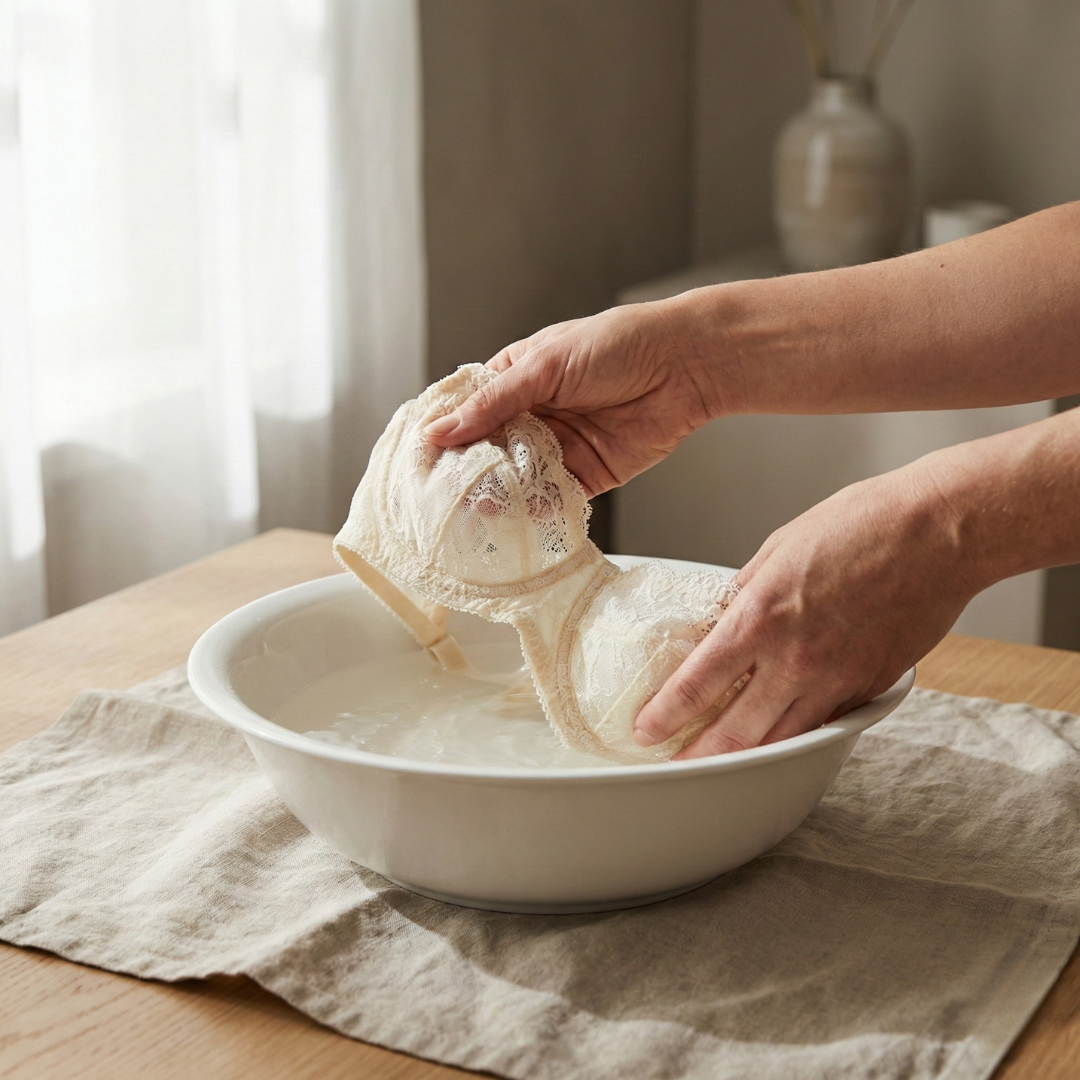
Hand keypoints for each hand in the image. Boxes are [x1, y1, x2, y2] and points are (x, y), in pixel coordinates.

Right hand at [424, 303, 728, 495]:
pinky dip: (537, 512)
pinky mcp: (587, 476)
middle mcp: (533, 416)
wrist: (684, 365)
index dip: (444, 435)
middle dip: (468, 474)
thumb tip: (440, 430)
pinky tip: (519, 521)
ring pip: (517, 480)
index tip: (419, 462)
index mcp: (516, 380)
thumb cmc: (617, 345)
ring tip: (475, 513)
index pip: (467, 412)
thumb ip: (493, 404)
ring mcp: (559, 448)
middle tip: (443, 497)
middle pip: (488, 452)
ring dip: (499, 496)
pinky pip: (554, 500)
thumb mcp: (545, 367)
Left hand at [634, 459, 981, 758]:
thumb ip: (746, 592)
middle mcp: (794, 659)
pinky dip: (801, 731)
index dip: (664, 715)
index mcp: (760, 618)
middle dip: (698, 756)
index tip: (646, 728)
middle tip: (675, 764)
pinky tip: (783, 734)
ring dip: (747, 757)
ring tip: (721, 764)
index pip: (696, 684)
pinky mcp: (871, 686)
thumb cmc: (861, 525)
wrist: (938, 531)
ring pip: (782, 740)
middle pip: (734, 732)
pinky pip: (827, 721)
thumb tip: (723, 617)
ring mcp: (837, 679)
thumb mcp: (779, 548)